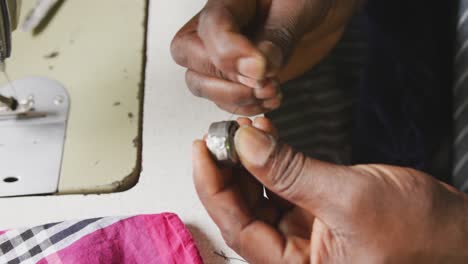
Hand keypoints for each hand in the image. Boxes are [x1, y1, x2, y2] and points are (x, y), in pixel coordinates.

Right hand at [172, 0, 358, 115]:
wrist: (322, 10)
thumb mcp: (298, 8)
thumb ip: (278, 36)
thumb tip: (257, 68)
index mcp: (231, 0)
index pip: (211, 26)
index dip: (229, 53)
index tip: (259, 69)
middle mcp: (219, 26)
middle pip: (189, 55)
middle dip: (224, 78)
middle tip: (260, 84)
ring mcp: (224, 52)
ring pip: (199, 81)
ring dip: (232, 97)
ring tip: (268, 93)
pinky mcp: (236, 74)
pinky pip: (222, 96)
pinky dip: (242, 105)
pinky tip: (268, 100)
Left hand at [193, 117, 467, 262]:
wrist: (460, 234)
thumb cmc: (422, 235)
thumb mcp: (349, 198)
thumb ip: (291, 171)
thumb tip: (247, 143)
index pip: (237, 229)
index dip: (214, 187)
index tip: (202, 150)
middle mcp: (295, 258)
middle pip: (243, 213)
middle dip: (229, 171)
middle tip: (220, 135)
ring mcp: (305, 236)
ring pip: (260, 198)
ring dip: (250, 161)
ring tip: (243, 129)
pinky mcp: (316, 215)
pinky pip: (283, 187)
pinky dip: (273, 161)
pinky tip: (266, 137)